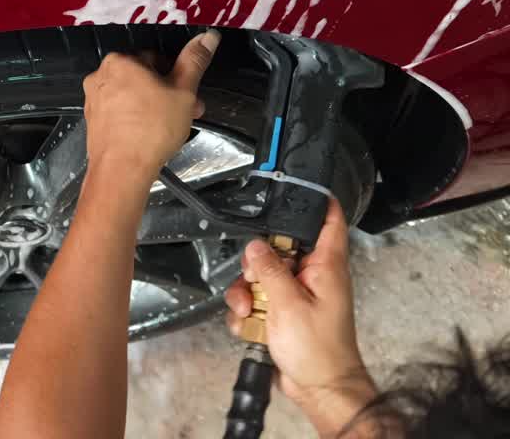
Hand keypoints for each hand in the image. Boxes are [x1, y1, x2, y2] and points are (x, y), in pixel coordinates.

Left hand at [82, 30, 219, 178]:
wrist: (122, 169)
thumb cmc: (152, 129)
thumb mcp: (183, 91)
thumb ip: (194, 61)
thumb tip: (207, 37)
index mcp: (120, 61)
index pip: (155, 58)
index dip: (176, 77)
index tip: (189, 93)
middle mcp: (100, 76)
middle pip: (143, 78)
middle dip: (167, 93)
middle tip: (187, 111)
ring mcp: (94, 99)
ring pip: (131, 96)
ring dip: (154, 106)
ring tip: (173, 126)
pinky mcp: (93, 120)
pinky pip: (120, 112)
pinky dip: (136, 118)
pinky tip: (152, 134)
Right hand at [224, 200, 377, 437]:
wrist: (319, 389)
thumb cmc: (318, 349)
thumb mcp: (289, 304)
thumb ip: (269, 271)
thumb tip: (255, 246)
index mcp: (326, 267)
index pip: (329, 222)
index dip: (318, 201)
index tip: (300, 186)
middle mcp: (313, 277)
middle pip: (277, 250)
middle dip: (256, 266)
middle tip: (254, 281)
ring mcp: (297, 296)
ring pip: (260, 278)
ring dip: (247, 295)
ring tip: (250, 313)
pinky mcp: (283, 314)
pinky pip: (256, 302)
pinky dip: (248, 313)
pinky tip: (249, 326)